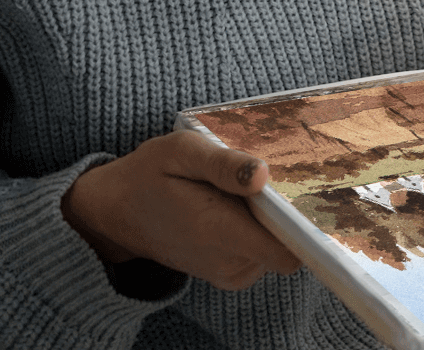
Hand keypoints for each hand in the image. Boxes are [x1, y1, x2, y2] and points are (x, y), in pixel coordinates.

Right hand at [61, 131, 301, 291]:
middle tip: (275, 177)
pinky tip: (244, 204)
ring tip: (250, 189)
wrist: (116, 212)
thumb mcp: (181, 151)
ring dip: (276, 219)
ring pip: (281, 248)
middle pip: (291, 245)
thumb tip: (264, 175)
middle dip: (291, 212)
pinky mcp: (232, 272)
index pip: (288, 248)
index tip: (308, 191)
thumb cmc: (149, 174)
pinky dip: (263, 229)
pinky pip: (266, 252)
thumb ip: (223, 164)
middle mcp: (229, 262)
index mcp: (218, 232)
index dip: (305, 222)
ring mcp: (231, 273)